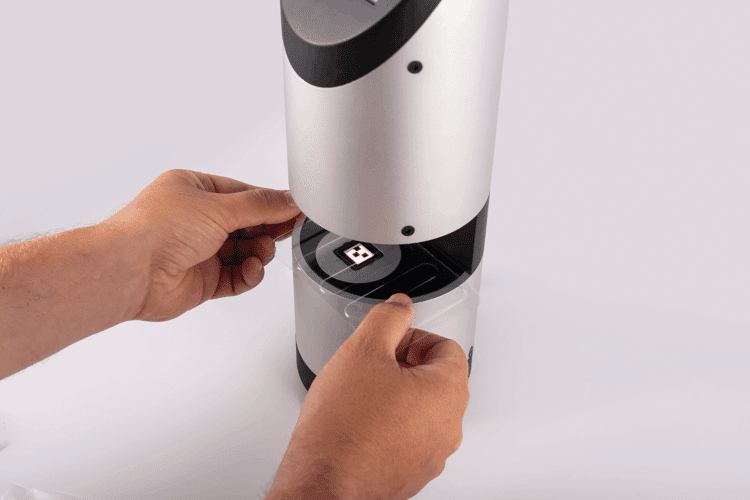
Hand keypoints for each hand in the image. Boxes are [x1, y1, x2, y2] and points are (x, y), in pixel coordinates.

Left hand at [105, 169, 302, 321]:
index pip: (244, 195)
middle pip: (247, 224)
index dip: (271, 204)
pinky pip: (236, 276)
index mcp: (194, 190)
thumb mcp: (219, 207)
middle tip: (287, 230)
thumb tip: (289, 200)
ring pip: (244, 251)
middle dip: (267, 229)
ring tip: (261, 252)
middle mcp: (195, 220)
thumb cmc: (156, 229)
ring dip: (258, 252)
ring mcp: (199, 251)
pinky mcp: (202, 280)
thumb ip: (261, 206)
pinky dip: (248, 274)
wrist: (130, 271)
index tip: (295, 209)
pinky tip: (251, 269)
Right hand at [267, 294, 469, 499]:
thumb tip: (401, 306)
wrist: (323, 482)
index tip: (388, 343)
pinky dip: (388, 425)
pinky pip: (407, 436)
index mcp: (448, 392)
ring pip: (420, 408)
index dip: (412, 337)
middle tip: (369, 368)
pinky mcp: (412, 473)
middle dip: (402, 366)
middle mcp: (448, 427)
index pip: (445, 346)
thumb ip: (388, 318)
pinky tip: (359, 423)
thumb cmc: (344, 428)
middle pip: (434, 377)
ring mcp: (432, 454)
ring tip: (360, 397)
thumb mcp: (363, 350)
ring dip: (395, 395)